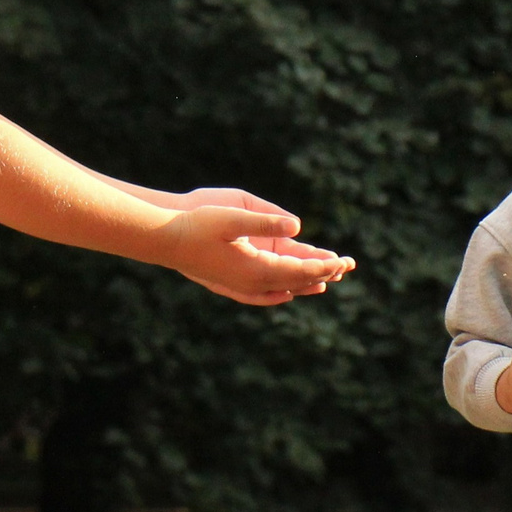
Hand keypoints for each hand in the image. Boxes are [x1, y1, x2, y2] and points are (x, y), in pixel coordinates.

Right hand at [162, 203, 356, 305]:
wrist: (163, 240)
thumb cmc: (197, 224)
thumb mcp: (233, 216)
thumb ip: (266, 221)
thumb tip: (298, 227)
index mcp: (256, 269)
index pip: (301, 270)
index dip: (324, 265)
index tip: (344, 261)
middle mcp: (251, 283)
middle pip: (296, 281)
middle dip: (323, 273)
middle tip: (347, 266)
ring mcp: (240, 287)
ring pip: (282, 288)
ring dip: (305, 282)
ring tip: (327, 279)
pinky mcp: (230, 285)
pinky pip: (263, 295)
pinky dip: (282, 291)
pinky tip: (286, 293)